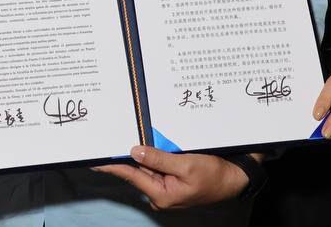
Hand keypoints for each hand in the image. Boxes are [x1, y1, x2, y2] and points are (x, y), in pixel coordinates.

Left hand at [93, 147, 249, 208]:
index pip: (131, 175)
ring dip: (143, 151)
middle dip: (128, 153)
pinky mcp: (173, 178)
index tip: (95, 159)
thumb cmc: (215, 175)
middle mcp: (160, 192)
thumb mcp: (186, 165)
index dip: (112, 165)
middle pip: (138, 169)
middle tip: (112, 136)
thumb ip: (159, 159)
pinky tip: (150, 142)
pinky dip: (155, 153)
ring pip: (148, 164)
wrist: (235, 179)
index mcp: (161, 194)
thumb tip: (134, 152)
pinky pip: (159, 163)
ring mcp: (167, 186)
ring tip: (131, 135)